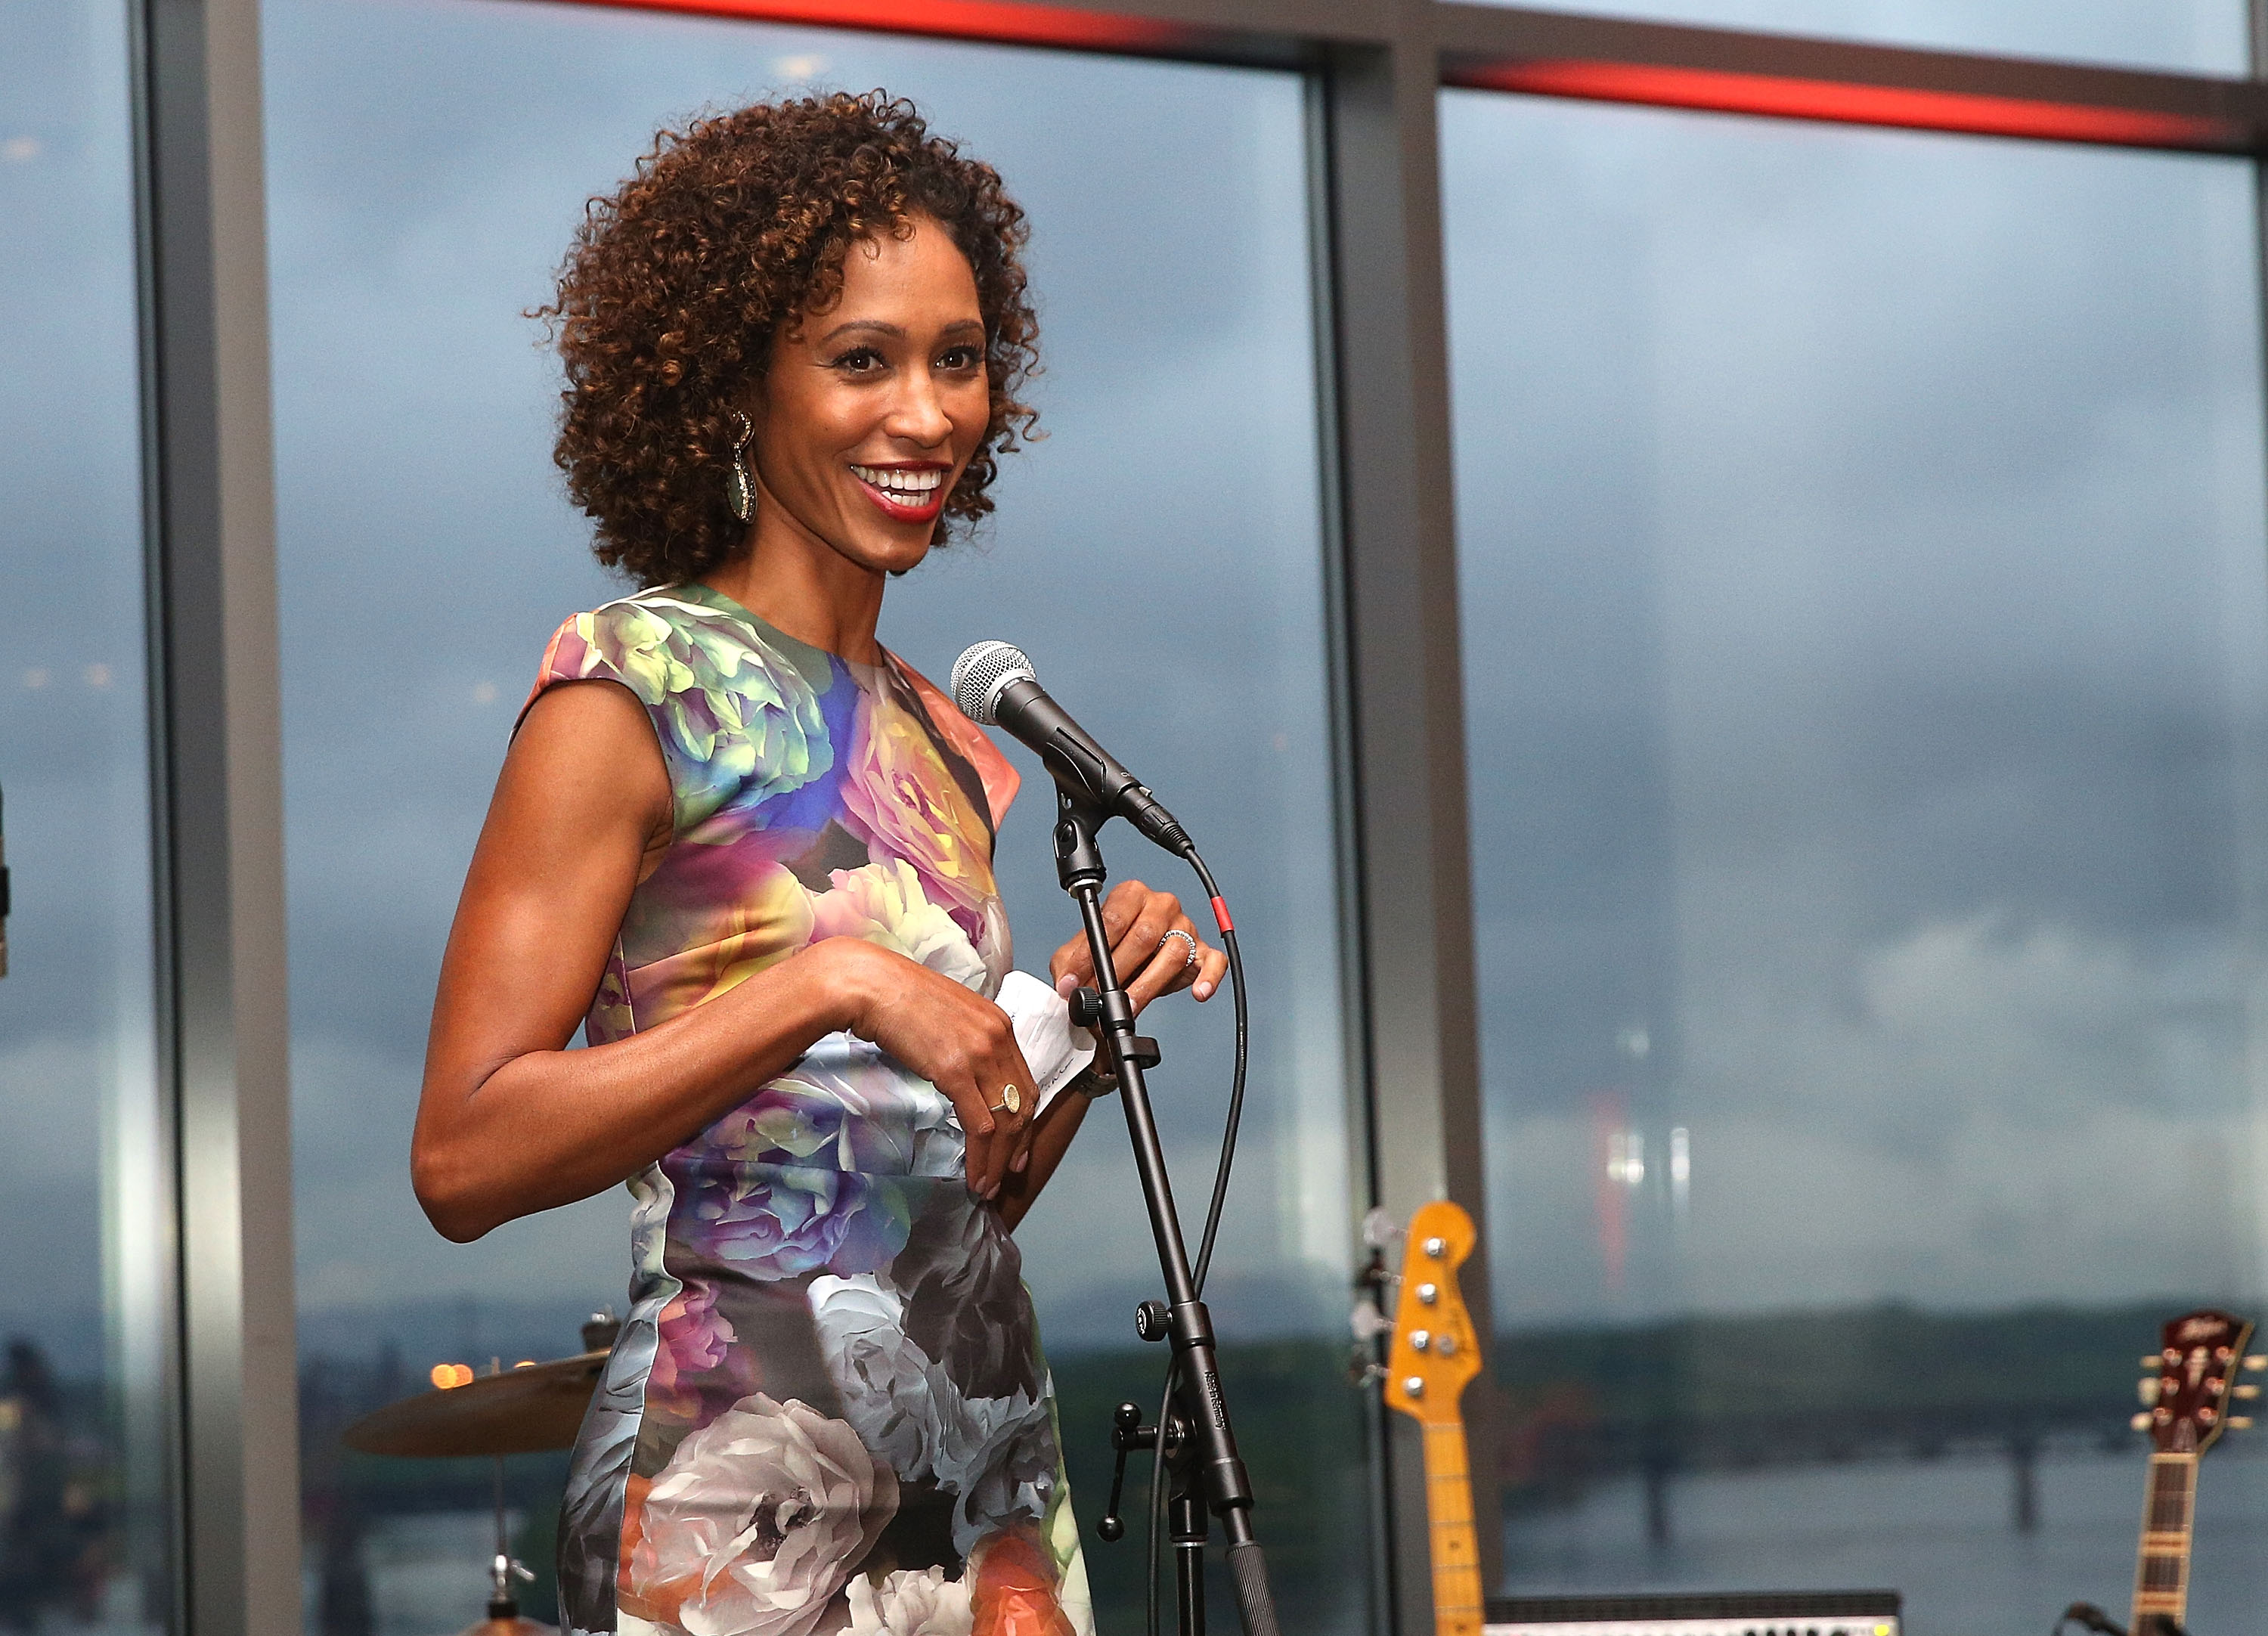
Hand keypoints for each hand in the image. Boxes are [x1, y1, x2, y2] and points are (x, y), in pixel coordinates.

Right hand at [827, 940, 1038, 1199]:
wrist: (870, 985)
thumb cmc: (897, 997)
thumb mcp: (946, 1016)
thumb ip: (965, 1041)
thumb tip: (963, 1073)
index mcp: (998, 1023)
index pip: (1024, 1081)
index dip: (1025, 1118)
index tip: (1018, 1144)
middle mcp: (998, 1037)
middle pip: (1022, 1104)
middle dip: (1018, 1145)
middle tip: (1008, 1172)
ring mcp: (980, 1054)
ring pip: (1005, 1121)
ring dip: (998, 1160)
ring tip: (987, 1184)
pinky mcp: (956, 1071)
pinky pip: (980, 1125)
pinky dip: (981, 1157)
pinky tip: (974, 1175)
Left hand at [1047, 880, 1226, 1014]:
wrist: (1133, 961)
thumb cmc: (1110, 950)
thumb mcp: (1081, 952)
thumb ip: (1070, 964)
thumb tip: (1067, 986)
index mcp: (1131, 895)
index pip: (1112, 920)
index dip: (1091, 954)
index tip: (1076, 980)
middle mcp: (1161, 906)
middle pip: (1144, 936)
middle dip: (1118, 971)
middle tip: (1102, 996)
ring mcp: (1185, 927)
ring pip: (1173, 953)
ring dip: (1149, 984)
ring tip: (1131, 1005)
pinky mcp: (1202, 950)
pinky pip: (1213, 961)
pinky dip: (1208, 977)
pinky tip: (1199, 991)